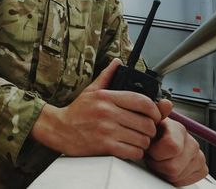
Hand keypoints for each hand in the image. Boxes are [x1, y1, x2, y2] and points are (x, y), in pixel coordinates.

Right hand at [32, 59, 161, 159]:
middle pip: (147, 123)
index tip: (155, 116)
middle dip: (151, 129)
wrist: (59, 129)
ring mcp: (107, 130)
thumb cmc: (76, 112)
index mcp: (107, 97)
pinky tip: (129, 149)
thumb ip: (106, 76)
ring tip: (136, 140)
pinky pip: (133, 152)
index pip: (143, 102)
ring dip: (143, 142)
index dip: (156, 110)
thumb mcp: (91, 90)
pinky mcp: (106, 146)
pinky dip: (135, 153)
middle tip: (146, 131)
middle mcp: (108, 112)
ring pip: (142, 139)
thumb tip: (117, 62)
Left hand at [145, 116, 207, 185]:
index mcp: (179, 129)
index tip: (149, 149)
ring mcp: (198, 156)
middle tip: (153, 157)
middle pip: (173, 166)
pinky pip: (186, 180)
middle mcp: (192, 142)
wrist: (157, 143)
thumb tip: (166, 103)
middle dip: (158, 164)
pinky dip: (174, 177)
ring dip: (164, 171)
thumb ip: (156, 113)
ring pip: (178, 175)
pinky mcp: (202, 169)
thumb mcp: (148, 123)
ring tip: (160, 161)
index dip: (156, 152)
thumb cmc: (152, 135)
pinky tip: (169, 166)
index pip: (172, 146)